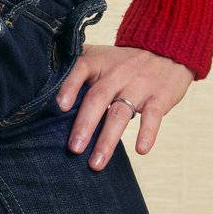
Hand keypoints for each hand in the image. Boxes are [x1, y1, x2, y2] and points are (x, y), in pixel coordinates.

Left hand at [55, 44, 195, 167]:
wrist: (166, 50)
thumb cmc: (124, 61)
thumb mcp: (101, 57)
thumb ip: (78, 69)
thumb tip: (46, 90)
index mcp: (99, 61)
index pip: (81, 68)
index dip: (69, 86)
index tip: (60, 106)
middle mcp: (117, 73)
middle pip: (98, 97)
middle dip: (85, 124)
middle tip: (74, 149)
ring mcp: (139, 85)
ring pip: (121, 113)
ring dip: (108, 139)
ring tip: (96, 163)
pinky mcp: (159, 97)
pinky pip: (153, 116)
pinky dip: (148, 133)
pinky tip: (141, 150)